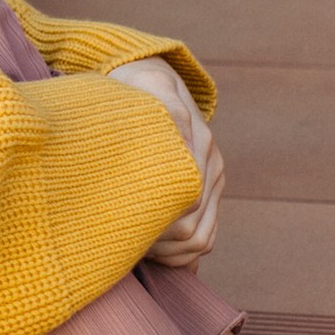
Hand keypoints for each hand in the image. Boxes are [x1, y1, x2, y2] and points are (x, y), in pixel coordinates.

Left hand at [107, 56, 225, 266]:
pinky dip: (180, 254)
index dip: (154, 224)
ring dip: (170, 254)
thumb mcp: (145, 85)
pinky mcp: (208, 194)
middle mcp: (211, 167)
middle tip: (123, 244)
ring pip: (201, 240)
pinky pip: (204, 238)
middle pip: (194, 232)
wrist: (150, 80)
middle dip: (159, 245)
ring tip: (134, 248)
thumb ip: (163, 104)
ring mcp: (213, 182)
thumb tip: (182, 131)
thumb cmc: (136, 86)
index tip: (122, 226)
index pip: (186, 206)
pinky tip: (153, 252)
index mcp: (199, 145)